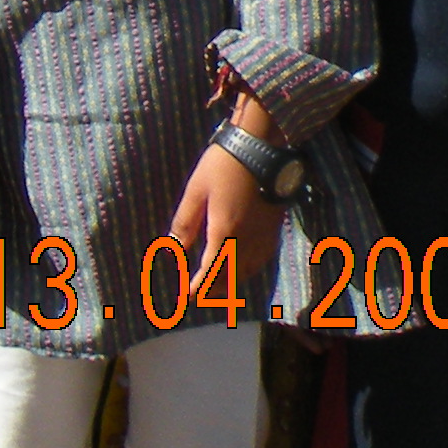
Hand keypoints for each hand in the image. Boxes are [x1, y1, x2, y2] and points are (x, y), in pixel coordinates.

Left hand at [167, 145, 282, 298]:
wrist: (261, 149)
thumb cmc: (223, 166)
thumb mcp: (196, 191)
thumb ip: (185, 222)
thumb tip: (174, 249)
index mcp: (224, 233)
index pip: (211, 272)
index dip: (198, 288)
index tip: (187, 298)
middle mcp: (247, 242)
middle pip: (231, 278)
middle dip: (214, 290)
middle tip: (199, 296)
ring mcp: (263, 238)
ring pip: (247, 273)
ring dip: (231, 282)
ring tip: (216, 285)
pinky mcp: (273, 231)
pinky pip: (260, 261)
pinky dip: (247, 270)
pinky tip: (240, 266)